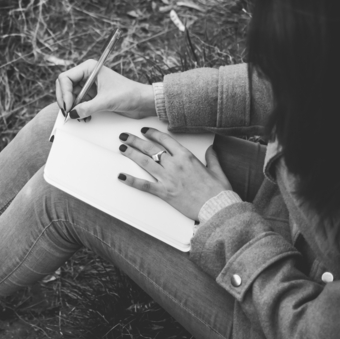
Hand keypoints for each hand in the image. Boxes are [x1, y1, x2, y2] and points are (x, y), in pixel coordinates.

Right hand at [55, 64, 154, 119]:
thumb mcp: (106, 101)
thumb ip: (87, 107)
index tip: (68, 106)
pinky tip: (84, 117)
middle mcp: (86, 75)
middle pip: (64, 87)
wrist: (142, 102)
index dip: (64, 93)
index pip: (65, 78)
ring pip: (70, 96)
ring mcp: (88, 86)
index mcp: (89, 68)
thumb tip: (72, 114)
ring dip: (72, 108)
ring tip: (79, 116)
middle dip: (65, 101)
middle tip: (68, 113)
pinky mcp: (92, 96)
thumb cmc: (129, 94)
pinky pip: (77, 103)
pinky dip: (78, 111)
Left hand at [116, 128, 231, 220]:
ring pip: (145, 162)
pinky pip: (144, 185)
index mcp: (187, 157)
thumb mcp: (217, 171)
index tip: (144, 131)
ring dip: (131, 154)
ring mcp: (168, 178)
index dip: (153, 134)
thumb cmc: (219, 191)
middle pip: (151, 148)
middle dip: (136, 140)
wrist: (217, 207)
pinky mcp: (164, 192)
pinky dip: (131, 180)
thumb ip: (211, 158)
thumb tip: (210, 149)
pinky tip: (121, 176)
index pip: (165, 140)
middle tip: (125, 136)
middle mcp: (175, 165)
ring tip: (122, 147)